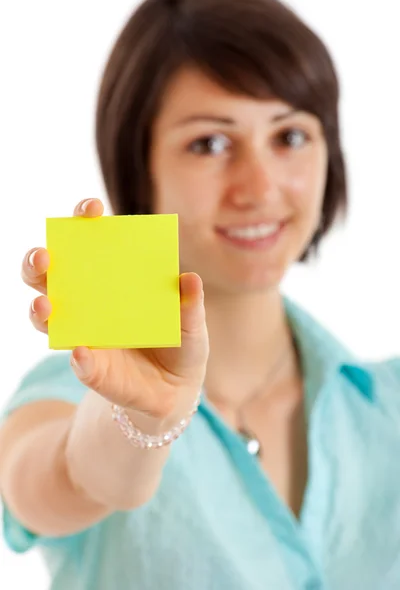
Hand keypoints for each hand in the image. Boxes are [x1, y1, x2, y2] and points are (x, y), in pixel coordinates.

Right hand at [22, 198, 208, 421]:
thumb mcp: (192, 321)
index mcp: (113, 280)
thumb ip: (190, 303)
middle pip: (51, 274)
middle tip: (44, 256)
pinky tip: (82, 352)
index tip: (91, 209)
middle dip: (39, 261)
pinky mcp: (90, 368)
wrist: (175, 389)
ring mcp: (84, 334)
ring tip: (45, 304)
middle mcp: (88, 302)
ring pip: (46, 316)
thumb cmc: (180, 343)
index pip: (90, 243)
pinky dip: (79, 357)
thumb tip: (189, 278)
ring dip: (40, 309)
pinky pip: (78, 361)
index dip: (84, 221)